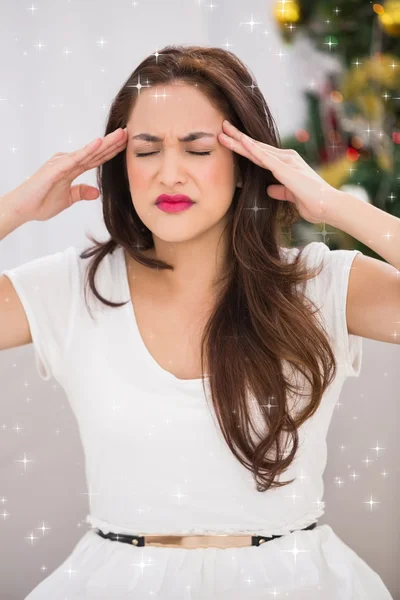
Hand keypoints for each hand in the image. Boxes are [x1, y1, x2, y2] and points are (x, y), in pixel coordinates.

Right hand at [4, 127, 127, 222]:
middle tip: (128, 133)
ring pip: (88, 152)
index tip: (125, 145)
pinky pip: (75, 158)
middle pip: (95, 152)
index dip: (110, 152)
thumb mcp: (67, 199)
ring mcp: (62, 163)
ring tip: (120, 134)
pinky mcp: (56, 168)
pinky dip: (88, 150)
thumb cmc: (40, 202)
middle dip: (112, 144)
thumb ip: (81, 193)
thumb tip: (97, 192)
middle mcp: (67, 162)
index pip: (95, 159)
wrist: (23, 208)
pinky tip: (99, 143)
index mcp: (71, 169)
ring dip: (105, 143)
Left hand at [218, 120, 341, 224]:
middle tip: (222, 127)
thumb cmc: (313, 202)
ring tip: (224, 131)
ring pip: (257, 149)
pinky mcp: (286, 169)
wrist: (328, 206)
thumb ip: (280, 191)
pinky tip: (242, 142)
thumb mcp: (291, 196)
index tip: (229, 140)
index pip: (260, 154)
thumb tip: (269, 189)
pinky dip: (253, 149)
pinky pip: (266, 157)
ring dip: (240, 140)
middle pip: (256, 147)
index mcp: (286, 165)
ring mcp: (286, 162)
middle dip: (237, 138)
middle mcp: (286, 159)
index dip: (243, 147)